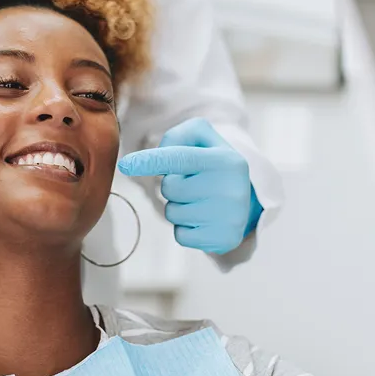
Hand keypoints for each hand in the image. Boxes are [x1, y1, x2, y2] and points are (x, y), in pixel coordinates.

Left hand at [118, 117, 260, 254]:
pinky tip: (202, 219)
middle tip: (192, 183)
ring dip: (177, 206)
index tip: (127, 164)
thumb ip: (178, 136)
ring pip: (172, 213)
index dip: (151, 160)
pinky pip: (181, 235)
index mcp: (226, 160)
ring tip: (198, 201)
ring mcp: (230, 217)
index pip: (180, 158)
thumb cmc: (213, 165)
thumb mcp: (203, 140)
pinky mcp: (224, 239)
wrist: (247, 201)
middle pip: (170, 187)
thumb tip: (154, 157)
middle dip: (172, 185)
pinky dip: (185, 227)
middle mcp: (232, 188)